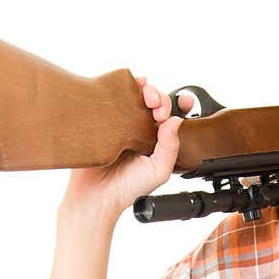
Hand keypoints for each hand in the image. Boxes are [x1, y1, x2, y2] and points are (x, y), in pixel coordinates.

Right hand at [61, 77, 195, 222]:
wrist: (95, 195)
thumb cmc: (127, 188)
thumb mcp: (158, 171)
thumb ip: (170, 147)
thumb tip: (176, 120)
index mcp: (155, 139)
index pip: (169, 115)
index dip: (178, 104)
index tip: (182, 103)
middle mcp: (139, 128)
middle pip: (153, 101)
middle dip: (160, 98)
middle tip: (158, 110)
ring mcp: (120, 122)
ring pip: (135, 95)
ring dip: (145, 89)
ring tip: (147, 98)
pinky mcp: (102, 117)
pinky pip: (112, 95)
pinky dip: (122, 84)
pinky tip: (129, 83)